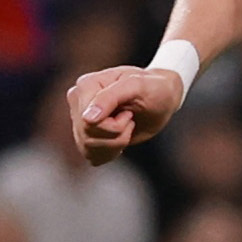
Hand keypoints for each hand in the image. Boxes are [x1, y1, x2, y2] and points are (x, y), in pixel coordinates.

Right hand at [68, 65, 185, 165]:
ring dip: (116, 143)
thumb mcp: (138, 86)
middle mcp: (78, 102)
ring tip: (128, 126)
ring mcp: (80, 120)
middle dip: (117, 135)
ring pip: (88, 148)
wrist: (163, 98)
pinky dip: (111, 152)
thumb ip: (110, 97)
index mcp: (85, 86)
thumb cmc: (153, 87)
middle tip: (131, 120)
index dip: (114, 125)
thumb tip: (87, 118)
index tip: (129, 113)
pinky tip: (122, 138)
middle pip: (87, 135)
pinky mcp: (87, 136)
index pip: (87, 121)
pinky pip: (91, 156)